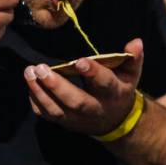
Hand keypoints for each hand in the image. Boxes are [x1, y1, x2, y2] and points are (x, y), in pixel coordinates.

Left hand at [24, 38, 145, 135]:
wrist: (114, 121)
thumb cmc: (120, 89)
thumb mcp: (131, 74)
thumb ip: (133, 58)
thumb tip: (136, 41)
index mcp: (113, 93)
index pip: (104, 83)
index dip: (93, 73)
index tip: (79, 61)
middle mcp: (95, 109)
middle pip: (76, 101)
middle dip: (56, 86)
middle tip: (40, 68)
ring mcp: (78, 119)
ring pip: (57, 110)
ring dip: (40, 92)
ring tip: (29, 73)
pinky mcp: (65, 122)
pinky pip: (47, 115)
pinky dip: (36, 102)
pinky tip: (30, 85)